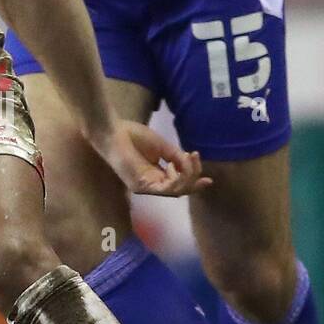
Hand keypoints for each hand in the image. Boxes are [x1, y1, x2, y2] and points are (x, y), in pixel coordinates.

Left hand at [91, 119, 211, 197]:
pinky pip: (165, 190)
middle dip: (193, 178)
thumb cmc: (133, 136)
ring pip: (175, 192)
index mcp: (156, 174)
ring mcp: (146, 187)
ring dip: (187, 176)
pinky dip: (176, 180)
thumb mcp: (162, 146)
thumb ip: (176, 156)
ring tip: (188, 158)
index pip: (178, 184)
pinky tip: (174, 167)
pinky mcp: (140, 186)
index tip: (209, 180)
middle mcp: (152, 184)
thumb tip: (191, 163)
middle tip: (196, 159)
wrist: (114, 131)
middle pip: (180, 190)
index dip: (194, 182)